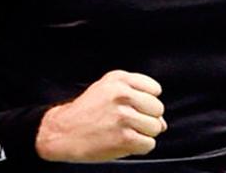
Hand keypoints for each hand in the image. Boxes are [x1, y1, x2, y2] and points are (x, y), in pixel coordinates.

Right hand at [35, 70, 167, 161]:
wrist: (61, 132)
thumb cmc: (86, 111)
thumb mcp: (107, 89)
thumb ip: (137, 97)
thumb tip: (163, 122)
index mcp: (119, 79)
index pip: (155, 89)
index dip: (147, 102)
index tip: (135, 108)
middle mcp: (122, 94)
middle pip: (158, 109)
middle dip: (148, 119)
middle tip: (129, 123)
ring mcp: (123, 116)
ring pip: (156, 127)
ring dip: (144, 134)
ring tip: (126, 132)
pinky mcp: (124, 137)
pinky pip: (149, 144)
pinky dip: (140, 147)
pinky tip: (125, 143)